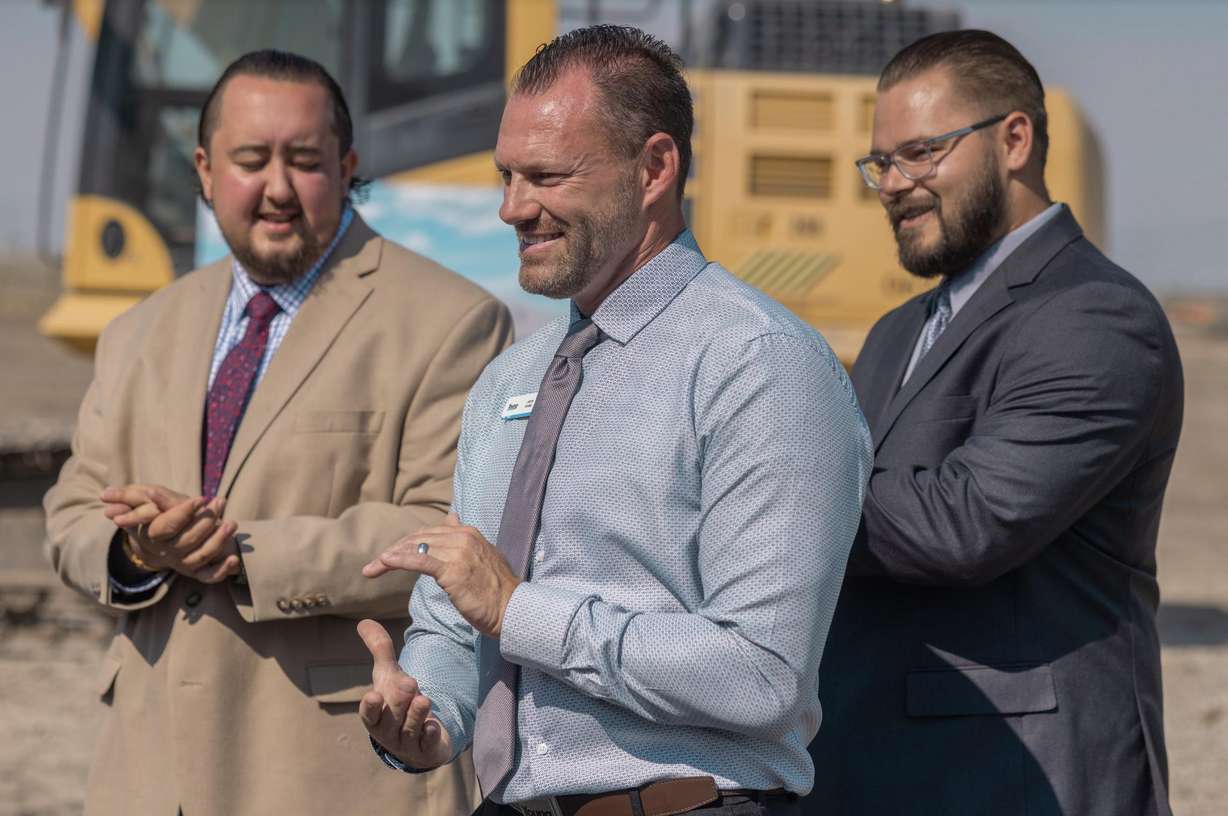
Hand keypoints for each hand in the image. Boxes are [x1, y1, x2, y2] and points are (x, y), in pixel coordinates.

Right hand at [101, 484, 240, 582]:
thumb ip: (130, 497)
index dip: (182, 513)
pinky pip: (208, 576)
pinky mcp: (197, 571)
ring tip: (231, 523)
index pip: (165, 526)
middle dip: (205, 522)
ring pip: (200, 556)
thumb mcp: (142, 503)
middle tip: (219, 503)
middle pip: (186, 541)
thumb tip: (105, 495)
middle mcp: (167, 552)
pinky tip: (234, 560)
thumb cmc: (155, 515)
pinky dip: (221, 571)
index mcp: (153, 535)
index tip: (199, 499)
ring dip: (217, 541)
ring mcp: (183, 563)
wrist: (165, 540)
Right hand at [357, 619, 452, 769]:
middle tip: (409, 684)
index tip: (373, 694)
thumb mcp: (388, 677)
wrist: (417, 740)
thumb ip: (380, 650)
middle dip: (400, 701)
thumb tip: (363, 621)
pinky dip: (429, 735)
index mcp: (375, 717)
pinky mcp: (426, 750)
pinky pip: (426, 744)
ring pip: (410, 728)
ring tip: (424, 700)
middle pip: (392, 717)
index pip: (368, 714)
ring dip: (416, 714)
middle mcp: (388, 732)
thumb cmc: (396, 704)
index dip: (370, 706)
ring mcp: (407, 742)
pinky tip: (433, 726)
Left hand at [363, 513, 519, 637]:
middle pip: (418, 538)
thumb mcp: (483, 555)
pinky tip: (383, 562)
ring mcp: (458, 552)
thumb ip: (464, 539)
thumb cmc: (496, 589)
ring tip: (371, 569)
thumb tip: (452, 518)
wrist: (512, 608)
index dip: (407, 543)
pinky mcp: (452, 569)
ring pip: (415, 548)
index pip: (429, 533)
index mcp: (468, 533)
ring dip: (389, 558)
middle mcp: (462, 537)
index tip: (390, 556)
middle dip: (394, 550)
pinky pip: (419, 560)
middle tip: (374, 565)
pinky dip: (399, 560)